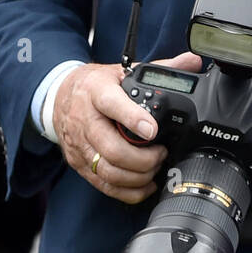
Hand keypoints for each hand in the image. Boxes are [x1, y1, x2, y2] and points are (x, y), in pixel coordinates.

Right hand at [52, 53, 200, 203]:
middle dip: (142, 159)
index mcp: (96, 92)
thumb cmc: (95, 85)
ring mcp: (80, 145)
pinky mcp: (78, 163)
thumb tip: (192, 61)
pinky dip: (126, 191)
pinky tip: (144, 184)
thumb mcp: (123, 70)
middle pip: (111, 148)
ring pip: (108, 171)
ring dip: (137, 176)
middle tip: (162, 153)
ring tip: (155, 168)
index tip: (153, 130)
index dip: (133, 119)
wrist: (59, 96)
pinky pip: (102, 185)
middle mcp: (85, 120)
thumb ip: (159, 68)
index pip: (112, 105)